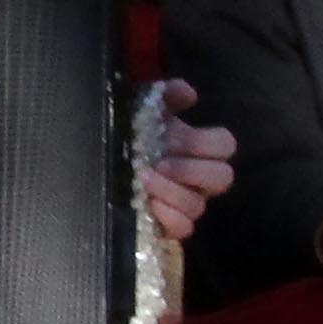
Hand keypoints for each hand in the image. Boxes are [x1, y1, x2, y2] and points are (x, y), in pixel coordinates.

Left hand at [140, 79, 237, 243]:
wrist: (97, 159)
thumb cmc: (129, 135)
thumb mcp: (143, 108)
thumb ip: (166, 94)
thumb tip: (189, 94)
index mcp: (198, 149)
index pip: (225, 145)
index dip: (206, 143)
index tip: (174, 139)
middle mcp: (198, 179)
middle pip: (222, 177)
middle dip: (191, 170)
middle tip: (160, 163)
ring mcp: (186, 204)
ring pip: (198, 205)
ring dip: (171, 192)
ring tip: (143, 180)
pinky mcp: (169, 226)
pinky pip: (184, 229)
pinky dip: (168, 217)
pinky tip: (148, 205)